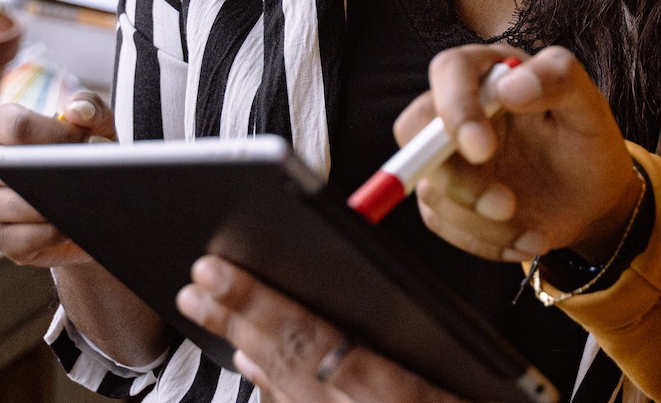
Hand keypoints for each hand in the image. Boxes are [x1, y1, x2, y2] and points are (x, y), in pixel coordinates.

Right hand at [0, 90, 115, 266]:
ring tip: (84, 200)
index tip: (87, 143)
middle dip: (55, 172)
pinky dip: (49, 235)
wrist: (89, 188)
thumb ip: (89, 107)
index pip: (16, 125)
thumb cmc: (85, 146)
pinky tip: (71, 226)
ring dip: (53, 204)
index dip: (55, 134)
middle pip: (10, 167)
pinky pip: (18, 240)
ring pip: (13, 206)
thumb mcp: (96, 122)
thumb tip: (76, 112)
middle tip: (90, 174)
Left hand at [177, 256, 472, 401]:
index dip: (255, 301)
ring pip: (281, 391)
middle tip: (197, 282)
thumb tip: (354, 308)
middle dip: (236, 316)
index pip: (304, 338)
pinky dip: (269, 386)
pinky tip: (253, 366)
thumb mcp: (464, 375)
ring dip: (245, 345)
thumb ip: (411, 347)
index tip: (218, 270)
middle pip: (282, 361)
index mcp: (386, 394)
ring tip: (212, 309)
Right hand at [396, 46, 641, 264]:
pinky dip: (484, 241)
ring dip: (481, 221)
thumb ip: (559, 78)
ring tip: (538, 231)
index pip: (450, 71)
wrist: (593, 201)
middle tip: (506, 205)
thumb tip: (509, 86)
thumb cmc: (589, 142)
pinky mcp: (446, 195)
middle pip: (415, 129)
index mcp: (491, 72)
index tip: (482, 150)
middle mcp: (461, 108)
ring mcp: (448, 154)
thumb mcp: (589, 107)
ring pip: (431, 187)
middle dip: (456, 177)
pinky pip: (440, 222)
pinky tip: (527, 239)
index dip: (455, 108)